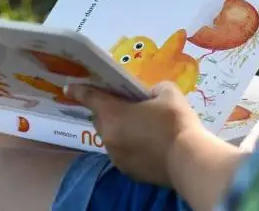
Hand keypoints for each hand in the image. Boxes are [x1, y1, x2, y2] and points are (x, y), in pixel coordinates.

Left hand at [69, 82, 207, 186]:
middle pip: (100, 119)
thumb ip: (153, 89)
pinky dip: (130, 148)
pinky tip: (148, 145)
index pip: (90, 98)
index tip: (70, 88)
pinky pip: (123, 154)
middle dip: (108, 111)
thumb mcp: (167, 92)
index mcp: (113, 114)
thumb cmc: (175, 121)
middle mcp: (108, 136)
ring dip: (120, 131)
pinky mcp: (127, 171)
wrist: (187, 159)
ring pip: (111, 138)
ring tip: (141, 128)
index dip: (80, 90)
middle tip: (125, 106)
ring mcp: (116, 157)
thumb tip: (150, 95)